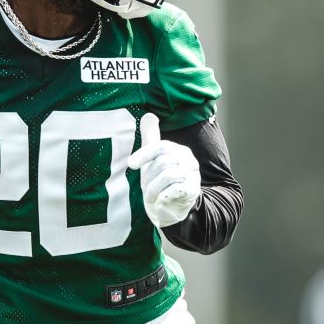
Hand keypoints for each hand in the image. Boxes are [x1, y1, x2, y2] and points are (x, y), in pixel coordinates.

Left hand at [127, 113, 200, 227]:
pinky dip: (162, 197)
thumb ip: (151, 138)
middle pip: (163, 163)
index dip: (144, 154)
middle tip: (144, 191)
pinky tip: (160, 201)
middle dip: (148, 179)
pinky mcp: (194, 191)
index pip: (161, 146)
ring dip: (153, 190)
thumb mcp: (153, 161)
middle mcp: (189, 160)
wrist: (174, 209)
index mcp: (179, 151)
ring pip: (167, 176)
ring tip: (151, 198)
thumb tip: (148, 115)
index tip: (130, 164)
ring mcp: (193, 176)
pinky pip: (174, 190)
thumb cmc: (161, 182)